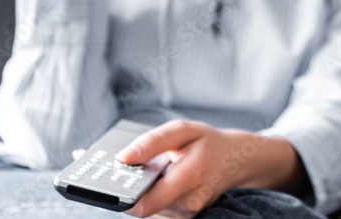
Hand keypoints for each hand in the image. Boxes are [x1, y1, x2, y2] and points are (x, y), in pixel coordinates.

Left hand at [118, 120, 303, 218]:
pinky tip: (147, 180)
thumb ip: (152, 141)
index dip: (121, 199)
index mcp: (191, 176)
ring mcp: (187, 214)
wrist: (237, 161)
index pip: (146, 203)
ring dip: (134, 193)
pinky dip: (146, 195)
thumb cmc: (209, 143)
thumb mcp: (184, 130)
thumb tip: (122, 158)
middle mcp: (189, 202)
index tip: (102, 184)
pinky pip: (155, 209)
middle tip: (106, 174)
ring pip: (146, 209)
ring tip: (131, 173)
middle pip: (142, 207)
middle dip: (123, 192)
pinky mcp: (183, 217)